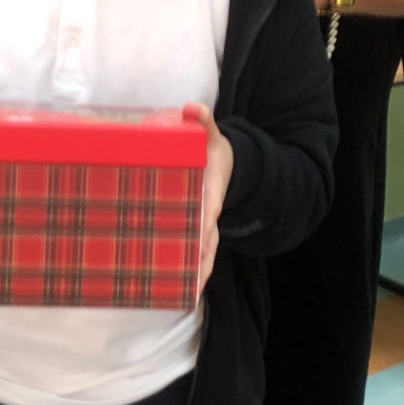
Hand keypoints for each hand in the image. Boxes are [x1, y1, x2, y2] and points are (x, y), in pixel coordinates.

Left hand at [183, 101, 233, 296]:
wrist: (226, 164)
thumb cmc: (213, 150)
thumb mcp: (211, 134)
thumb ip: (203, 120)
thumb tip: (191, 108)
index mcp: (212, 190)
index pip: (208, 210)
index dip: (204, 225)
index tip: (199, 240)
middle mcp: (210, 212)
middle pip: (208, 242)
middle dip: (202, 263)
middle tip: (193, 285)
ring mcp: (205, 225)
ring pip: (205, 253)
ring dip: (197, 274)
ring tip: (187, 296)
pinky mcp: (197, 231)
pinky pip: (195, 253)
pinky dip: (190, 270)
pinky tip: (177, 289)